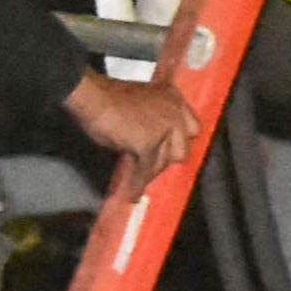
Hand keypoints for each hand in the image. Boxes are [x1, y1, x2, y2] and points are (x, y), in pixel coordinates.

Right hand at [67, 69, 194, 186]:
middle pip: (182, 149)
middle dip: (168, 161)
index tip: (172, 151)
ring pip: (163, 162)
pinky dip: (137, 183)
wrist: (97, 97)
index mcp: (176, 100)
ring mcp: (164, 129)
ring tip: (140, 183)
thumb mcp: (144, 100)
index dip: (181, 142)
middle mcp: (176, 114)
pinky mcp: (148, 144)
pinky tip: (132, 193)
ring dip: (151, 174)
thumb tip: (151, 139)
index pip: (193, 128)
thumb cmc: (112, 97)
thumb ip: (154, 117)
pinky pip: (145, 169)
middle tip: (153, 168)